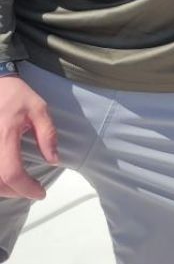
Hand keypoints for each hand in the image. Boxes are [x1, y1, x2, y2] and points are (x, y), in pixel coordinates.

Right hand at [0, 77, 58, 199]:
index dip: (26, 188)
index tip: (41, 192)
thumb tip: (54, 160)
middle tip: (33, 189)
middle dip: (17, 192)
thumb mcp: (38, 109)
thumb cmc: (16, 96)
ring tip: (21, 185)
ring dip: (5, 189)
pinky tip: (7, 177)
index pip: (12, 173)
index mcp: (5, 135)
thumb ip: (47, 134)